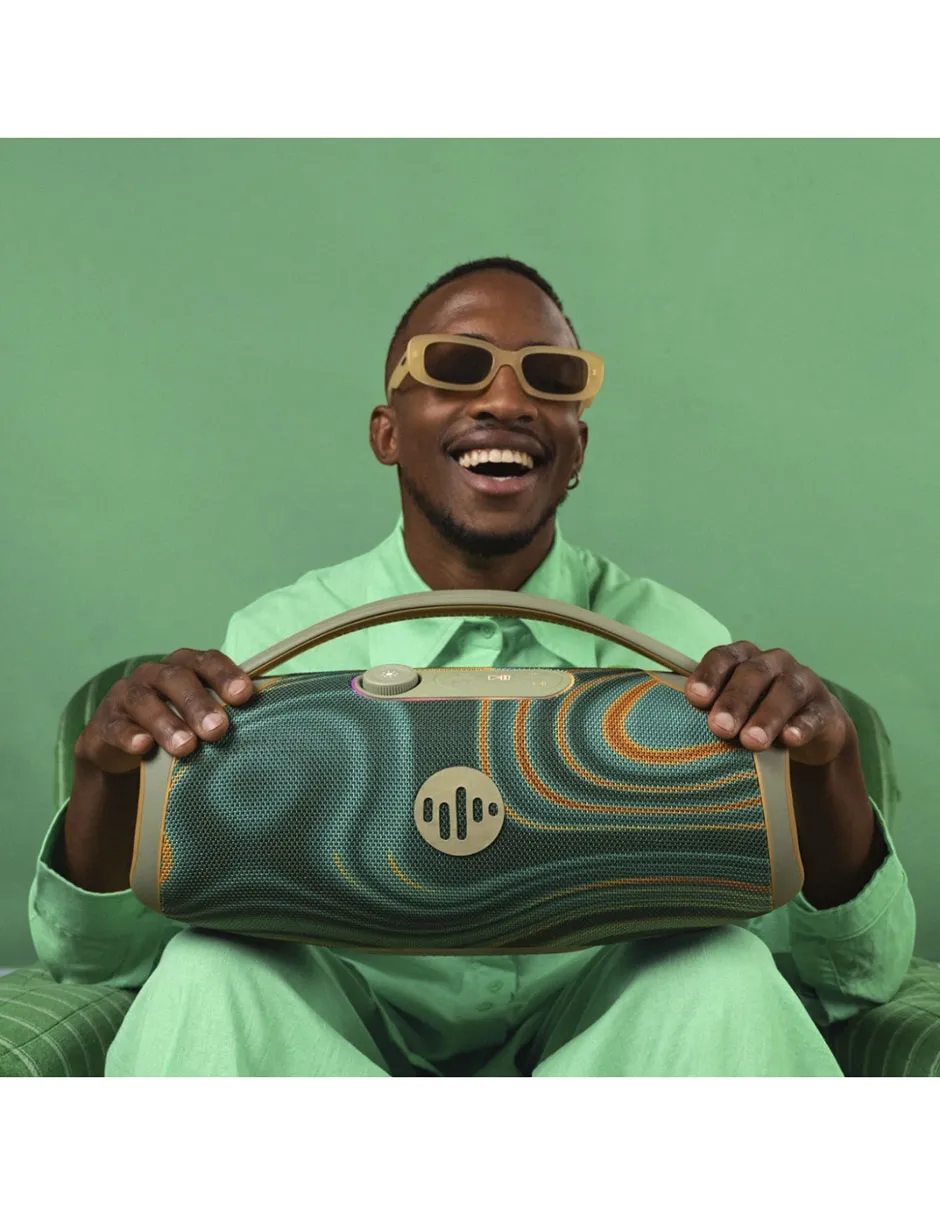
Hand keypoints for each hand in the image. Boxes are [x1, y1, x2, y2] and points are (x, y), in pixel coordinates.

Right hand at [74, 648, 255, 774]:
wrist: (122, 748)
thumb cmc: (177, 725)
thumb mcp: (201, 716)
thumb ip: (227, 711)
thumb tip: (276, 720)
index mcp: (184, 667)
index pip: (206, 661)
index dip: (224, 674)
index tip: (244, 695)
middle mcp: (154, 675)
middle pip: (176, 679)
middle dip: (199, 703)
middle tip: (218, 729)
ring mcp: (126, 697)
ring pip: (144, 702)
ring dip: (167, 723)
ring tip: (187, 747)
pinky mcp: (104, 724)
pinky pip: (115, 727)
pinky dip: (129, 736)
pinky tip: (143, 747)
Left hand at [683, 641, 852, 767]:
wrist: (807, 733)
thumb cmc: (753, 717)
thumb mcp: (730, 711)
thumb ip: (706, 710)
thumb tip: (665, 726)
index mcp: (743, 658)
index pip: (723, 657)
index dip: (709, 675)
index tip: (694, 698)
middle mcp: (773, 663)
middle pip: (753, 674)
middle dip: (734, 701)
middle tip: (719, 728)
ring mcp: (802, 682)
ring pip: (785, 691)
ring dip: (767, 716)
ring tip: (751, 742)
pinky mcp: (826, 709)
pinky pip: (814, 715)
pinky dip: (801, 726)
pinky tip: (789, 740)